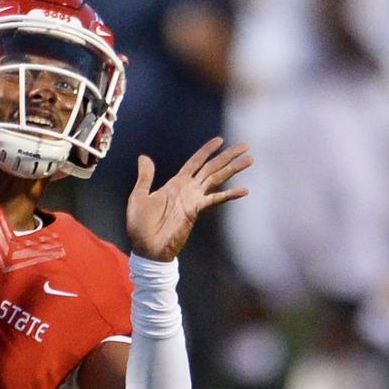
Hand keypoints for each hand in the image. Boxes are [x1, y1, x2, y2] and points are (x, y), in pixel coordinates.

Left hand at [126, 137, 251, 261]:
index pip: (195, 162)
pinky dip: (229, 195)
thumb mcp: (139, 196)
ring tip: (249, 159)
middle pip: (212, 167)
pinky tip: (244, 190)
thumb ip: (145, 177)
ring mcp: (194, 200)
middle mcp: (188, 189)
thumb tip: (144, 157)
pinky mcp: (196, 211)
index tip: (220, 140)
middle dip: (228, 156)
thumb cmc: (140, 226)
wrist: (145, 248)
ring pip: (217, 179)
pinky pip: (215, 200)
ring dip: (233, 169)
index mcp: (175, 184)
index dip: (207, 151)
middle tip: (245, 145)